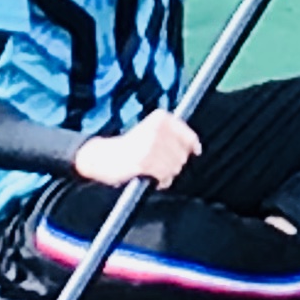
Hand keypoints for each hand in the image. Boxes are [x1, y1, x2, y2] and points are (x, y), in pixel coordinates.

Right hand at [72, 113, 199, 188]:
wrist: (102, 156)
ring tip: (158, 173)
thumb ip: (173, 135)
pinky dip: (163, 181)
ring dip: (169, 173)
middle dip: (176, 163)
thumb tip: (196, 148)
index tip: (195, 151)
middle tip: (162, 165)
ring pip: (175, 166)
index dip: (192, 145)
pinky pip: (164, 175)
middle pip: (182, 153)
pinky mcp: (145, 161)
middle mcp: (157, 129)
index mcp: (160, 118)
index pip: (188, 134)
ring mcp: (151, 145)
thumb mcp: (151, 131)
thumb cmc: (129, 146)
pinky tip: (156, 181)